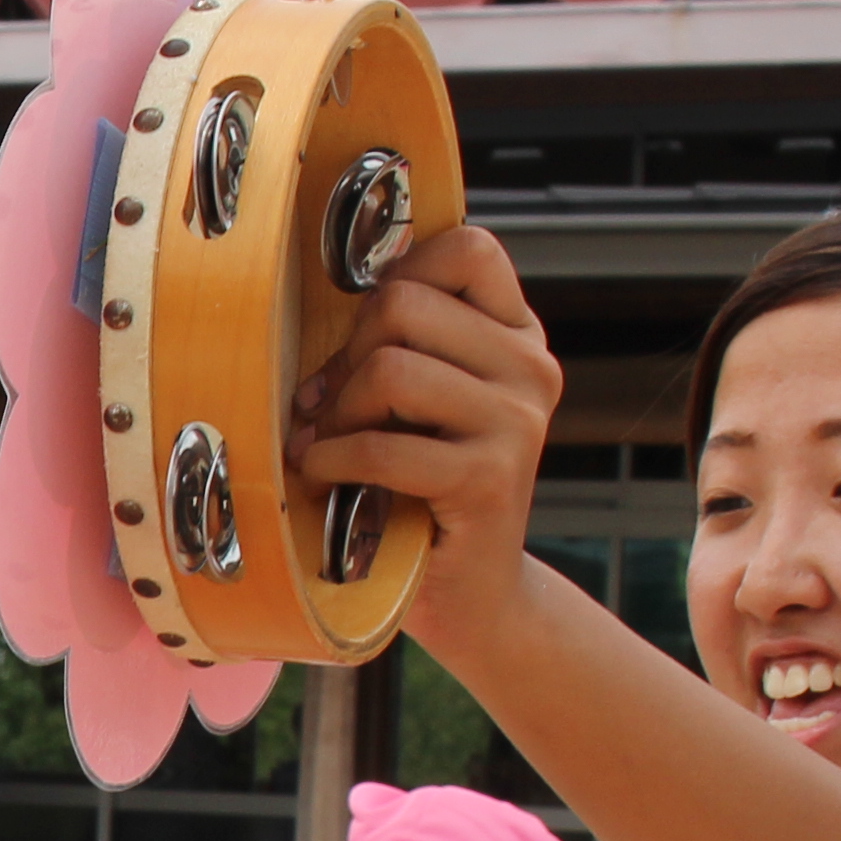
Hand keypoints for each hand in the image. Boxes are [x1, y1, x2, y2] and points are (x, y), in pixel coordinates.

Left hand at [293, 224, 569, 649]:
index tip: (367, 335)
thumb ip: (393, 344)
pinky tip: (324, 476)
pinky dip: (333, 460)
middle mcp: (530, 367)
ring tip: (327, 446)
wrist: (470, 592)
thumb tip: (311, 308)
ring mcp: (518, 420)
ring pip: (389, 367)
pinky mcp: (490, 477)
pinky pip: (382, 445)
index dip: (397, 278)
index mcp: (517, 335)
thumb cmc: (420, 487)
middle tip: (330, 407)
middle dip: (346, 356)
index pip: (468, 248)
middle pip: (403, 305)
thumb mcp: (413, 402)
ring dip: (336, 413)